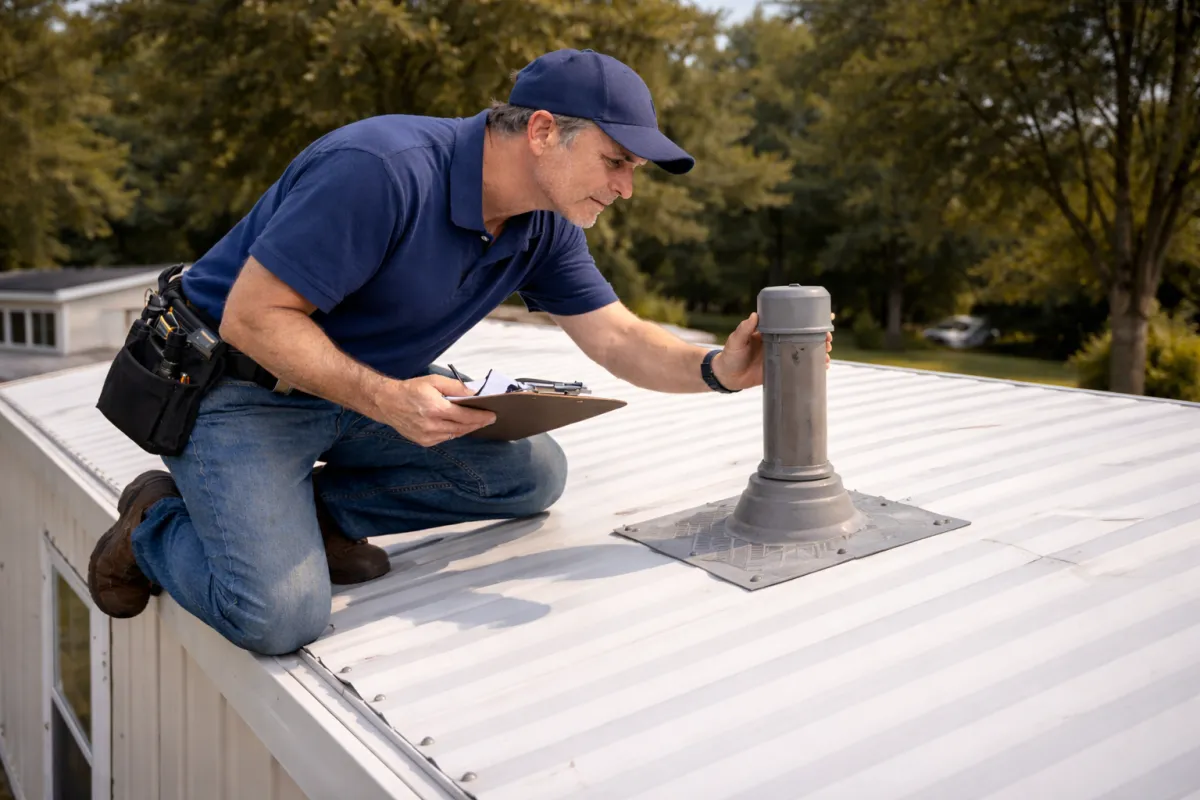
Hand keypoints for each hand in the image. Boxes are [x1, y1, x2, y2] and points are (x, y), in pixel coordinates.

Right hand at [373, 375, 495, 446]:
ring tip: (477, 422)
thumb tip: (473, 393)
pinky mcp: (423, 441)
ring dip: (467, 428)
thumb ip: (455, 387)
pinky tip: (458, 426)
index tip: (492, 415)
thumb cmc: (411, 389)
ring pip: (455, 434)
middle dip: (477, 423)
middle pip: (463, 427)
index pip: (465, 416)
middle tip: (488, 419)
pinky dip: (453, 432)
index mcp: (436, 408)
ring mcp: (427, 436)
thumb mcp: (434, 381)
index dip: (481, 417)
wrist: (387, 402)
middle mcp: (432, 425)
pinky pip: (445, 438)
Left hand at [712, 312, 833, 390]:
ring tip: (827, 354)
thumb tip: (754, 315)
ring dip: (819, 351)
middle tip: (828, 340)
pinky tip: (824, 367)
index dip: (810, 319)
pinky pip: (800, 367)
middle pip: (805, 335)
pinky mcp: (782, 369)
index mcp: (772, 331)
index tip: (825, 316)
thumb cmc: (730, 355)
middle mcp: (780, 341)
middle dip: (820, 336)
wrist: (727, 377)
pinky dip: (812, 366)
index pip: (793, 321)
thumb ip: (744, 329)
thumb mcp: (736, 341)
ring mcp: (782, 355)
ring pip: (805, 351)